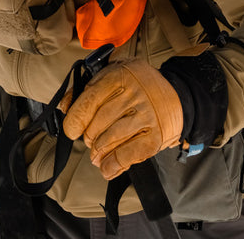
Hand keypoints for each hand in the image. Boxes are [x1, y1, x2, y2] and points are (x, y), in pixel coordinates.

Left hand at [63, 58, 182, 179]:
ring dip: (99, 152)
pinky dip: (114, 165)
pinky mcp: (156, 136)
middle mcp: (134, 94)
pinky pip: (128, 154)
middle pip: (98, 123)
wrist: (178, 95)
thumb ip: (87, 88)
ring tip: (96, 155)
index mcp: (120, 75)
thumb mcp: (113, 75)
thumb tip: (64, 107)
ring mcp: (146, 115)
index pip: (89, 100)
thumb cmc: (138, 86)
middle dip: (89, 136)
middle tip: (90, 139)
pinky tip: (107, 168)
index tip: (71, 130)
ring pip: (110, 140)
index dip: (75, 119)